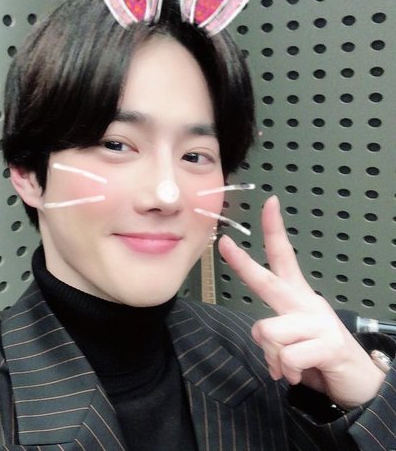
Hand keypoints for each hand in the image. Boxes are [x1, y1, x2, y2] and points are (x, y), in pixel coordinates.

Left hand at [218, 195, 385, 408]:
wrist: (358, 380)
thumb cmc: (317, 354)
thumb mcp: (292, 341)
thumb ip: (273, 336)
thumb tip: (264, 343)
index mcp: (297, 294)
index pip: (284, 255)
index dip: (274, 229)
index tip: (269, 202)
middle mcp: (306, 301)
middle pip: (267, 280)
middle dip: (242, 263)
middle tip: (224, 243)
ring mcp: (319, 321)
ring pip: (268, 332)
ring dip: (272, 357)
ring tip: (289, 365)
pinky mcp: (329, 345)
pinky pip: (286, 357)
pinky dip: (287, 371)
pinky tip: (300, 374)